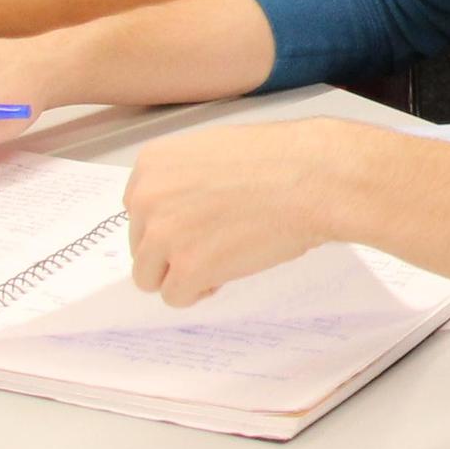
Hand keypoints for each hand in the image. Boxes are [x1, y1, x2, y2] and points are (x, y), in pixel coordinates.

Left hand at [121, 118, 358, 304]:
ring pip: (149, 277)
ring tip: (219, 261)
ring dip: (180, 275)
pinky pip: (175, 296)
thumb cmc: (279, 161)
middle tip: (215, 243)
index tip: (198, 225)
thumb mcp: (215, 151)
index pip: (138, 210)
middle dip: (173, 250)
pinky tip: (225, 274)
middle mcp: (147, 198)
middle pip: (140, 245)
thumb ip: (184, 179)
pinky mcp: (187, 268)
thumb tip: (179, 212)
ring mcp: (163, 235)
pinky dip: (198, 292)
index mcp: (152, 165)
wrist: (312, 178)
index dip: (169, 223)